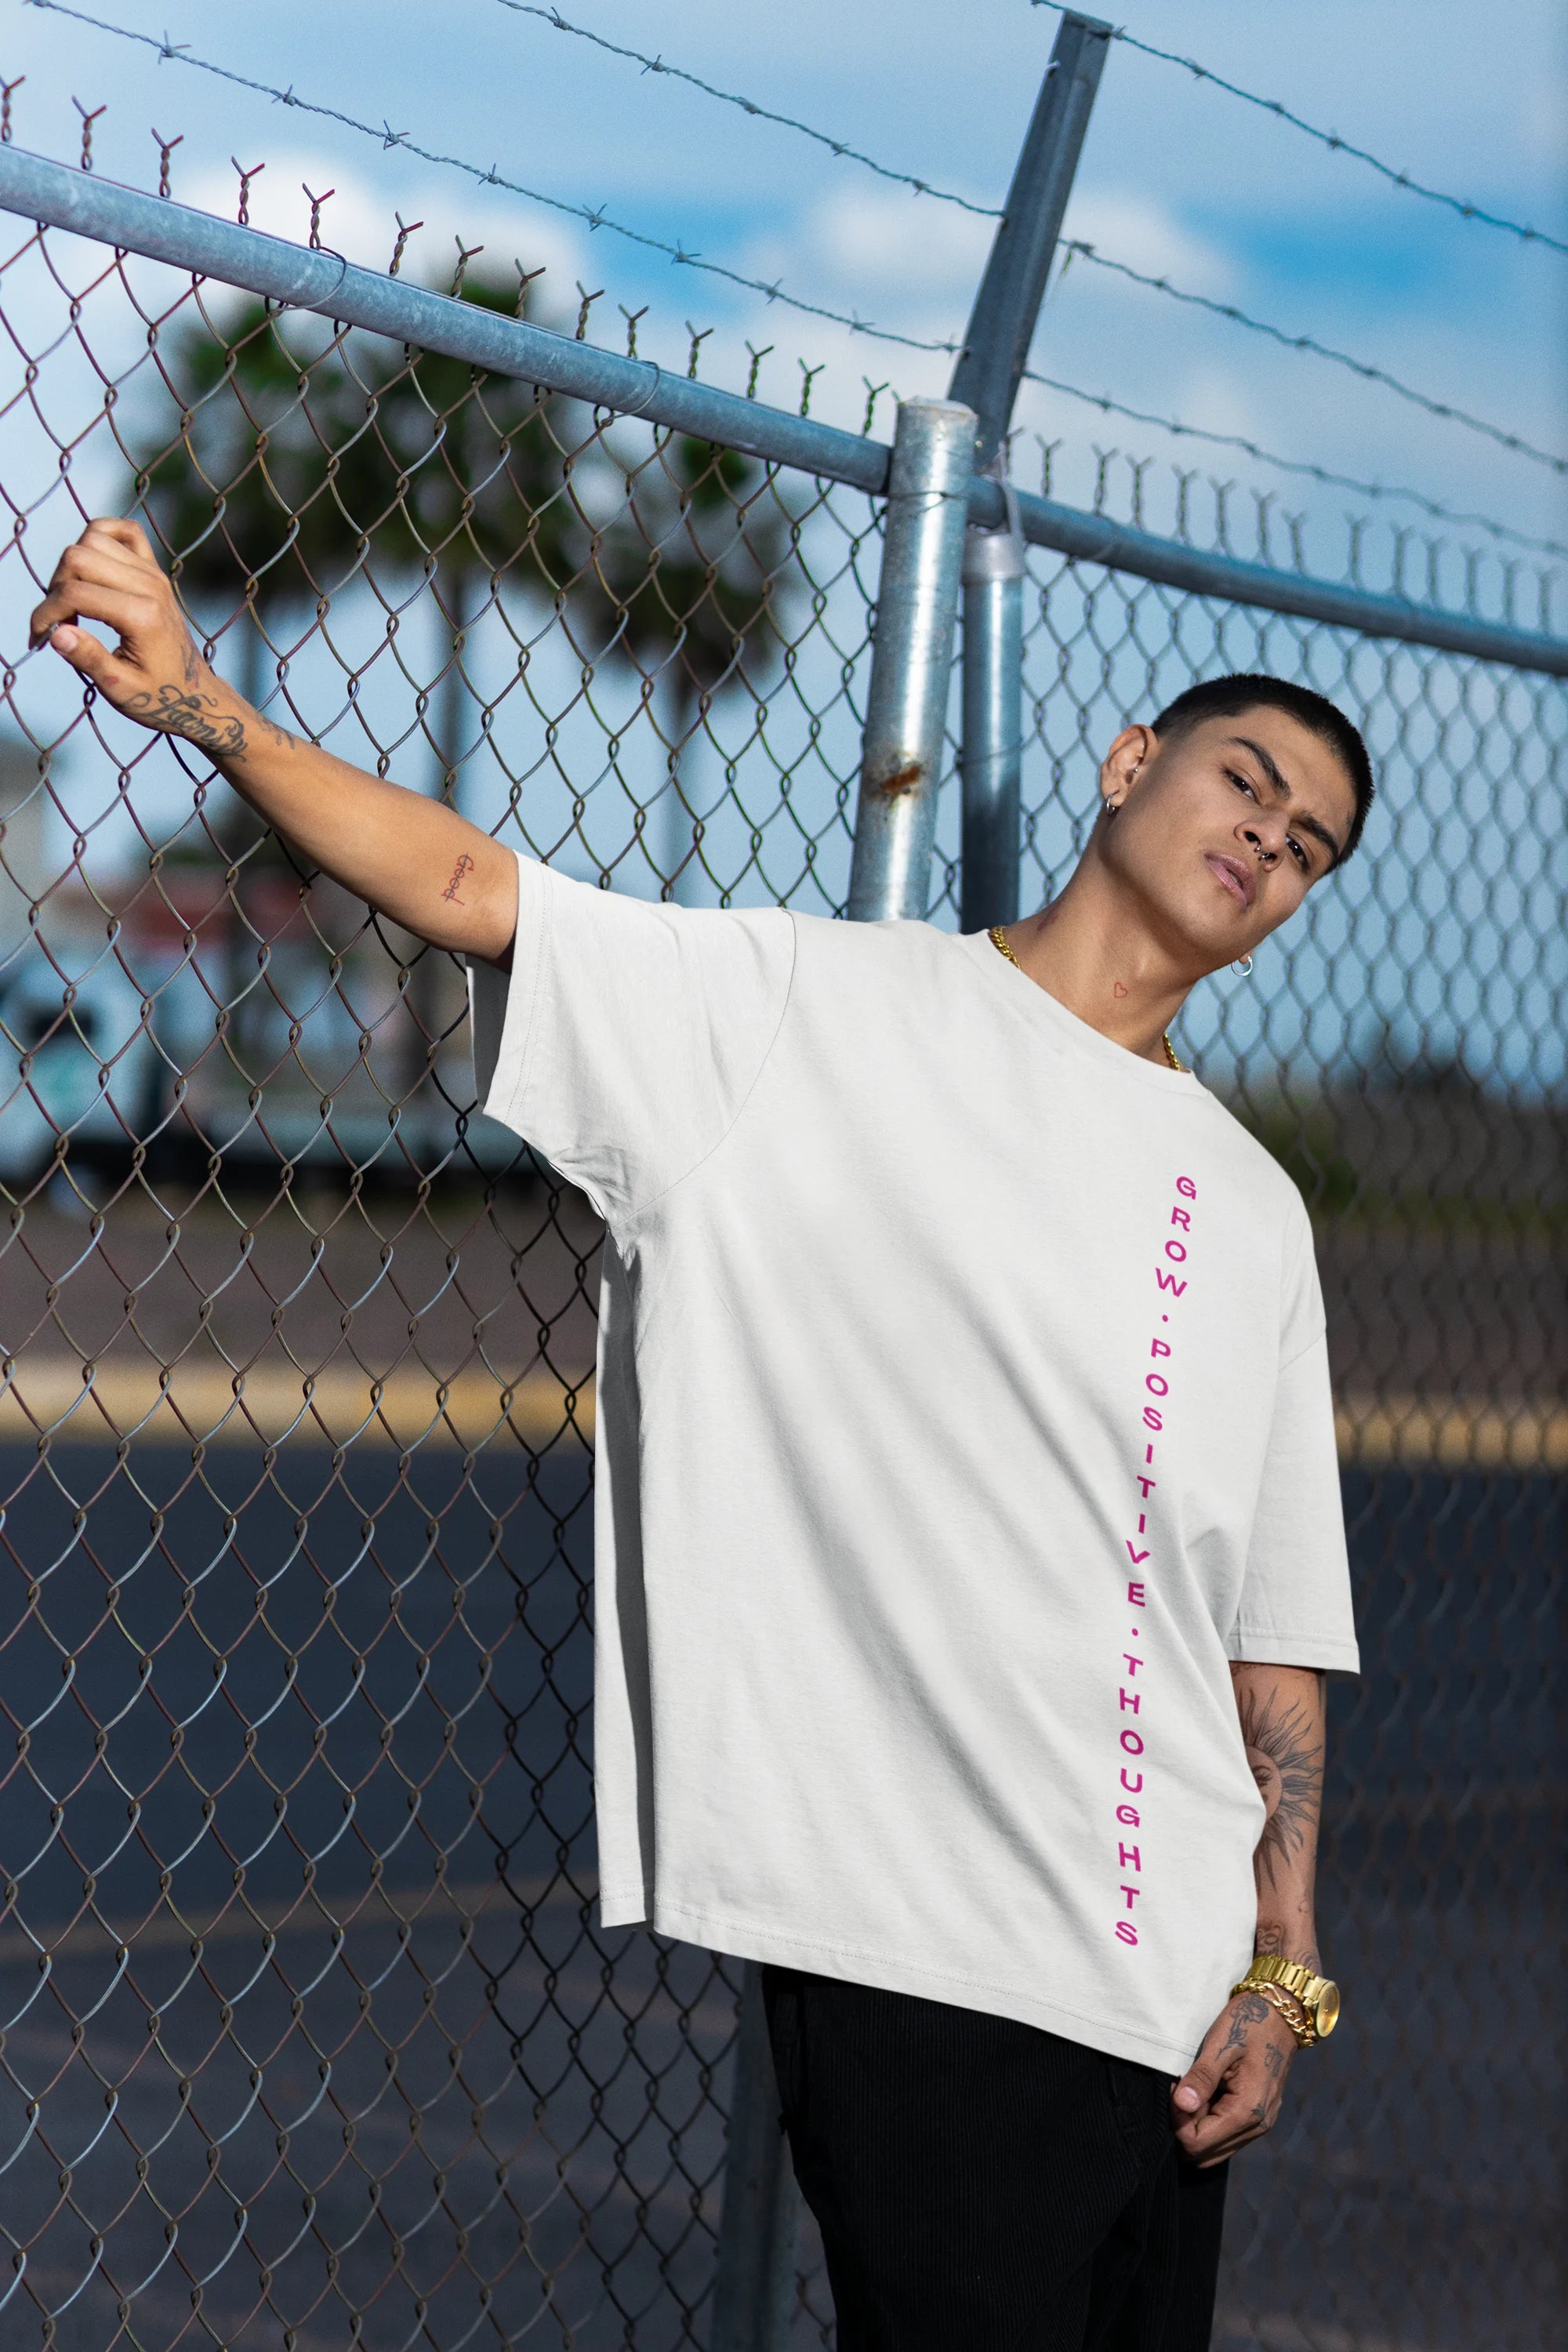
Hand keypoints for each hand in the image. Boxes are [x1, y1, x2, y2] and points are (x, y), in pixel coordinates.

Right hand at [30, 517, 254, 753]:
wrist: (195, 693)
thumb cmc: (158, 696)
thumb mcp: (121, 689)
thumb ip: (89, 659)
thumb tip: (55, 632)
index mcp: (142, 616)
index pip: (74, 593)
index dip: (46, 613)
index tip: (39, 639)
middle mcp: (149, 586)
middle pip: (77, 556)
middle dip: (55, 587)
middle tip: (59, 621)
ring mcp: (154, 573)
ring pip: (93, 537)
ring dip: (71, 565)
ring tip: (73, 600)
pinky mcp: (155, 569)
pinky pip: (125, 531)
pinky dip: (101, 535)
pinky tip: (92, 565)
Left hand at [1170, 1989, 1297, 2166]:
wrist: (1282, 2014)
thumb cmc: (1250, 2022)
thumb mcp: (1221, 2044)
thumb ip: (1201, 2077)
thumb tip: (1181, 2105)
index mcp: (1247, 2110)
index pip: (1198, 2143)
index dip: (1177, 2122)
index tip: (1174, 2090)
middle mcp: (1258, 2126)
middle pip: (1206, 2154)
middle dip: (1185, 2127)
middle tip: (1181, 2091)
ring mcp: (1261, 2124)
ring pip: (1216, 2148)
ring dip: (1198, 2125)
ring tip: (1194, 2089)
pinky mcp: (1260, 2117)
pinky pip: (1227, 2135)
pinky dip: (1211, 2121)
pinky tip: (1207, 2094)